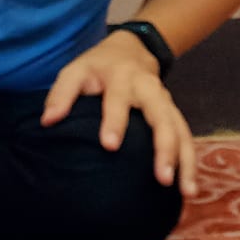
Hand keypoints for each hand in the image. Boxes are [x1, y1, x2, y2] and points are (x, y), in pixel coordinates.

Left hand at [42, 31, 198, 198]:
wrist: (132, 48)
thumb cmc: (98, 67)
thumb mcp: (76, 70)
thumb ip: (61, 94)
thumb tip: (48, 121)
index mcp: (122, 78)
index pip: (118, 100)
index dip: (115, 121)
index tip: (110, 146)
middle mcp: (149, 89)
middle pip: (162, 117)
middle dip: (164, 147)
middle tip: (162, 177)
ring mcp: (166, 102)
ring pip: (180, 130)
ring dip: (185, 160)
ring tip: (186, 190)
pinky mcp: (174, 114)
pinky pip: (186, 137)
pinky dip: (190, 162)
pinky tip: (189, 189)